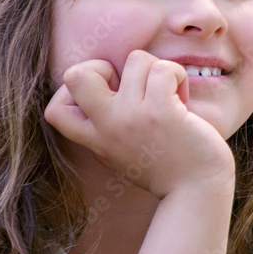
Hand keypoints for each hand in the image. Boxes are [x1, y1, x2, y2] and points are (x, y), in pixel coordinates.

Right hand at [44, 49, 234, 198]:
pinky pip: (162, 68)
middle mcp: (108, 127)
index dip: (74, 90)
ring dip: (157, 70)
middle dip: (101, 65)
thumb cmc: (168, 167)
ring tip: (169, 96)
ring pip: (135, 59)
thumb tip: (108, 81)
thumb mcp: (123, 150)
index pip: (54, 110)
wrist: (198, 194)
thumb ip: (109, 125)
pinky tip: (182, 100)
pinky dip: (177, 76)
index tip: (106, 99)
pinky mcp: (161, 112)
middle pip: (74, 76)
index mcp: (97, 139)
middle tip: (128, 87)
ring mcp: (132, 118)